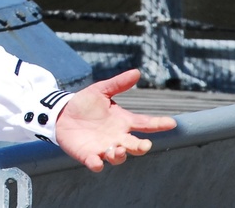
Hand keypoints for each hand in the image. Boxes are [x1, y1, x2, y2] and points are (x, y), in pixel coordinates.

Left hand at [55, 69, 176, 171]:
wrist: (62, 113)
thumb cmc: (85, 103)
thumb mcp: (101, 90)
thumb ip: (118, 83)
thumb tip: (137, 72)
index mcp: (123, 121)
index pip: (145, 123)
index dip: (159, 124)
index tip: (172, 123)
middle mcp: (117, 137)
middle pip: (135, 146)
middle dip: (141, 147)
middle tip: (146, 145)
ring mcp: (103, 148)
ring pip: (118, 157)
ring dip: (120, 156)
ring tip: (118, 149)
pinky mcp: (88, 154)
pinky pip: (95, 163)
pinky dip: (97, 164)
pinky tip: (97, 162)